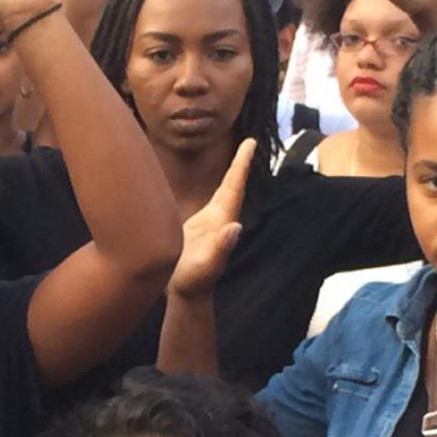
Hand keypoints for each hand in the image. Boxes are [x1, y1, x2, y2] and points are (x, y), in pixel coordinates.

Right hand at [167, 140, 254, 298]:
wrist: (186, 295)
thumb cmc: (193, 283)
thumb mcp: (206, 267)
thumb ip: (221, 249)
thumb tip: (235, 226)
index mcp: (222, 222)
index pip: (234, 188)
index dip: (241, 165)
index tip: (250, 144)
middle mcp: (220, 220)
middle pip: (231, 186)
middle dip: (240, 164)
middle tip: (249, 141)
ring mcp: (210, 225)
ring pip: (222, 193)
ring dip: (231, 174)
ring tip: (237, 154)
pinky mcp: (198, 229)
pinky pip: (210, 202)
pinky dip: (215, 188)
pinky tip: (215, 183)